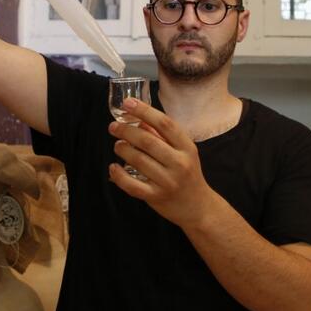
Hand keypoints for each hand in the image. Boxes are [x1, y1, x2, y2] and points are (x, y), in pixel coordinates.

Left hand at [108, 98, 215, 228]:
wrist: (197, 207)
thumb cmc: (188, 175)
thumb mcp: (183, 152)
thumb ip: (163, 137)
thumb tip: (139, 119)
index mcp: (187, 148)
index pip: (165, 123)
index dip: (145, 111)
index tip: (128, 103)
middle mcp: (179, 163)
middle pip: (148, 141)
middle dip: (126, 131)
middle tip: (114, 127)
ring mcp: (168, 181)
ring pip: (138, 160)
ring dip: (122, 149)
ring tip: (117, 145)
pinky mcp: (156, 197)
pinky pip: (132, 185)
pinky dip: (119, 175)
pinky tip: (113, 167)